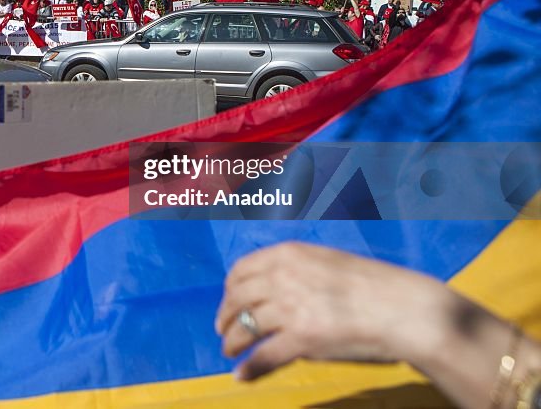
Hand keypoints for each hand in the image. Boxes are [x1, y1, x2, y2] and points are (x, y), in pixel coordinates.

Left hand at [215, 242, 456, 380]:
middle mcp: (283, 277)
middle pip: (237, 299)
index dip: (230, 289)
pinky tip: (242, 374)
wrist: (406, 310)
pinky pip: (263, 356)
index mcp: (289, 255)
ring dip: (232, 341)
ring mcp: (291, 309)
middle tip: (223, 329)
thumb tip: (274, 284)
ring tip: (230, 350)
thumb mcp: (328, 262)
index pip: (240, 270)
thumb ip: (297, 269)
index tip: (230, 302)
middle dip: (225, 316)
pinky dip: (249, 368)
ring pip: (245, 328)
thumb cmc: (375, 287)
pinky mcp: (302, 340)